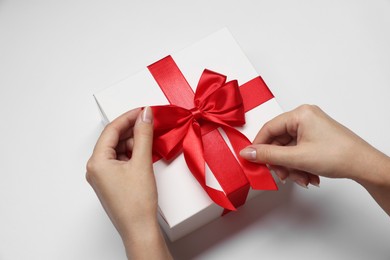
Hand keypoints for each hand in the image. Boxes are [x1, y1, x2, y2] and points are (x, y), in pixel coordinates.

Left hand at [86, 107, 171, 259]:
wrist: (139, 229)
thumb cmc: (136, 203)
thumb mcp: (142, 162)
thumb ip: (144, 135)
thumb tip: (145, 115)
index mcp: (97, 162)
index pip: (111, 130)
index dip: (128, 117)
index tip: (143, 110)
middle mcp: (96, 168)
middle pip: (114, 139)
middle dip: (132, 130)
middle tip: (149, 123)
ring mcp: (103, 176)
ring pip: (118, 150)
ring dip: (134, 143)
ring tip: (150, 141)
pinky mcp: (111, 182)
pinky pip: (121, 161)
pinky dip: (133, 154)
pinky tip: (145, 153)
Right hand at [240, 105, 389, 187]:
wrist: (364, 165)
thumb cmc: (338, 155)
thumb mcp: (297, 157)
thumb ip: (269, 155)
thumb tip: (248, 152)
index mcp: (300, 114)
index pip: (269, 128)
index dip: (259, 146)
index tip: (252, 160)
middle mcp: (305, 118)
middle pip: (279, 141)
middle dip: (281, 162)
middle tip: (282, 175)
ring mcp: (311, 128)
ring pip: (289, 150)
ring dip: (291, 167)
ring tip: (301, 179)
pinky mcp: (316, 138)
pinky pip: (298, 152)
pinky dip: (300, 165)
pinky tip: (308, 176)